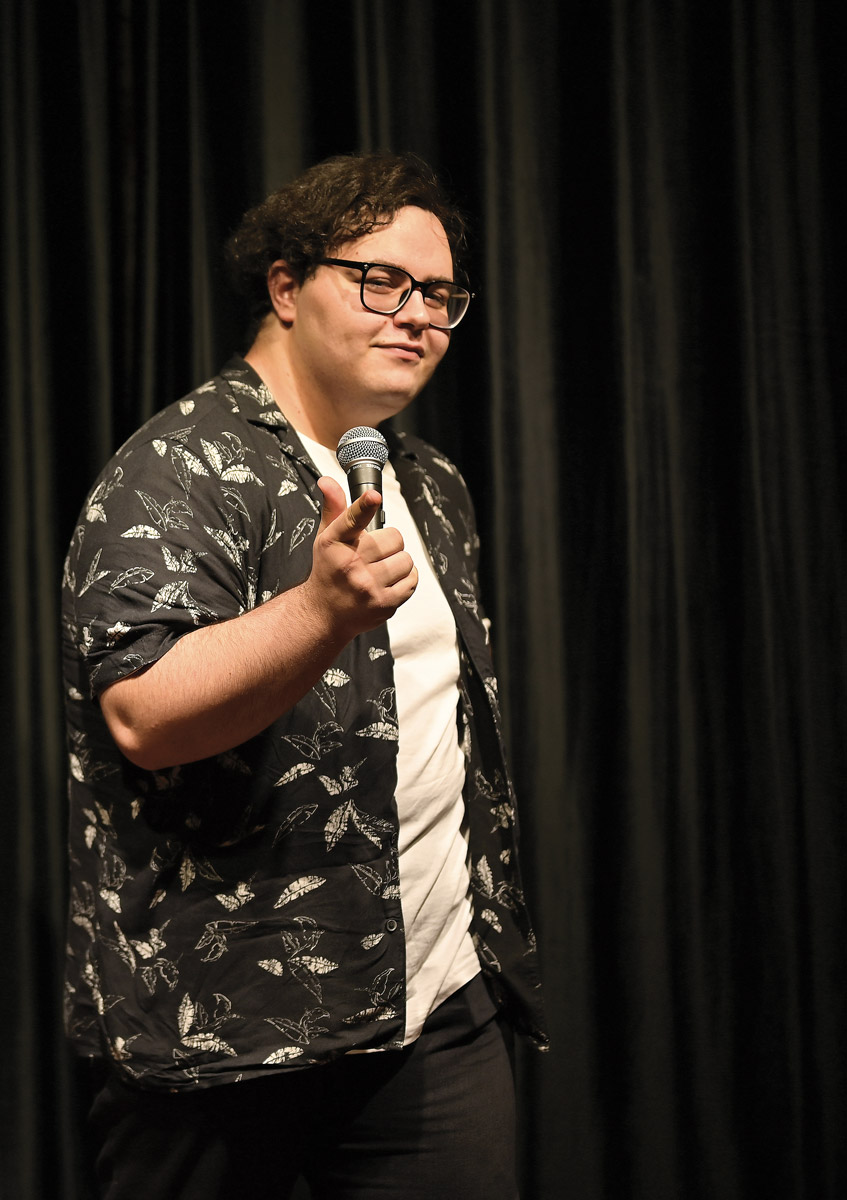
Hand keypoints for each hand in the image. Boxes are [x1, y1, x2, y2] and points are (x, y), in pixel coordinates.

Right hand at [302, 477, 418, 638]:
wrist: (324, 614)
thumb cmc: (329, 571)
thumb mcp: (327, 538)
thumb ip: (335, 508)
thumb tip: (327, 481)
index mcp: (334, 543)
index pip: (351, 519)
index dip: (364, 505)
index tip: (373, 496)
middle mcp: (350, 564)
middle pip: (395, 538)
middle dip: (389, 544)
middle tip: (374, 554)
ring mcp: (367, 586)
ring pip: (406, 560)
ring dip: (398, 563)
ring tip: (381, 570)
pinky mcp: (383, 604)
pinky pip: (412, 581)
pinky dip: (405, 580)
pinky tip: (388, 583)